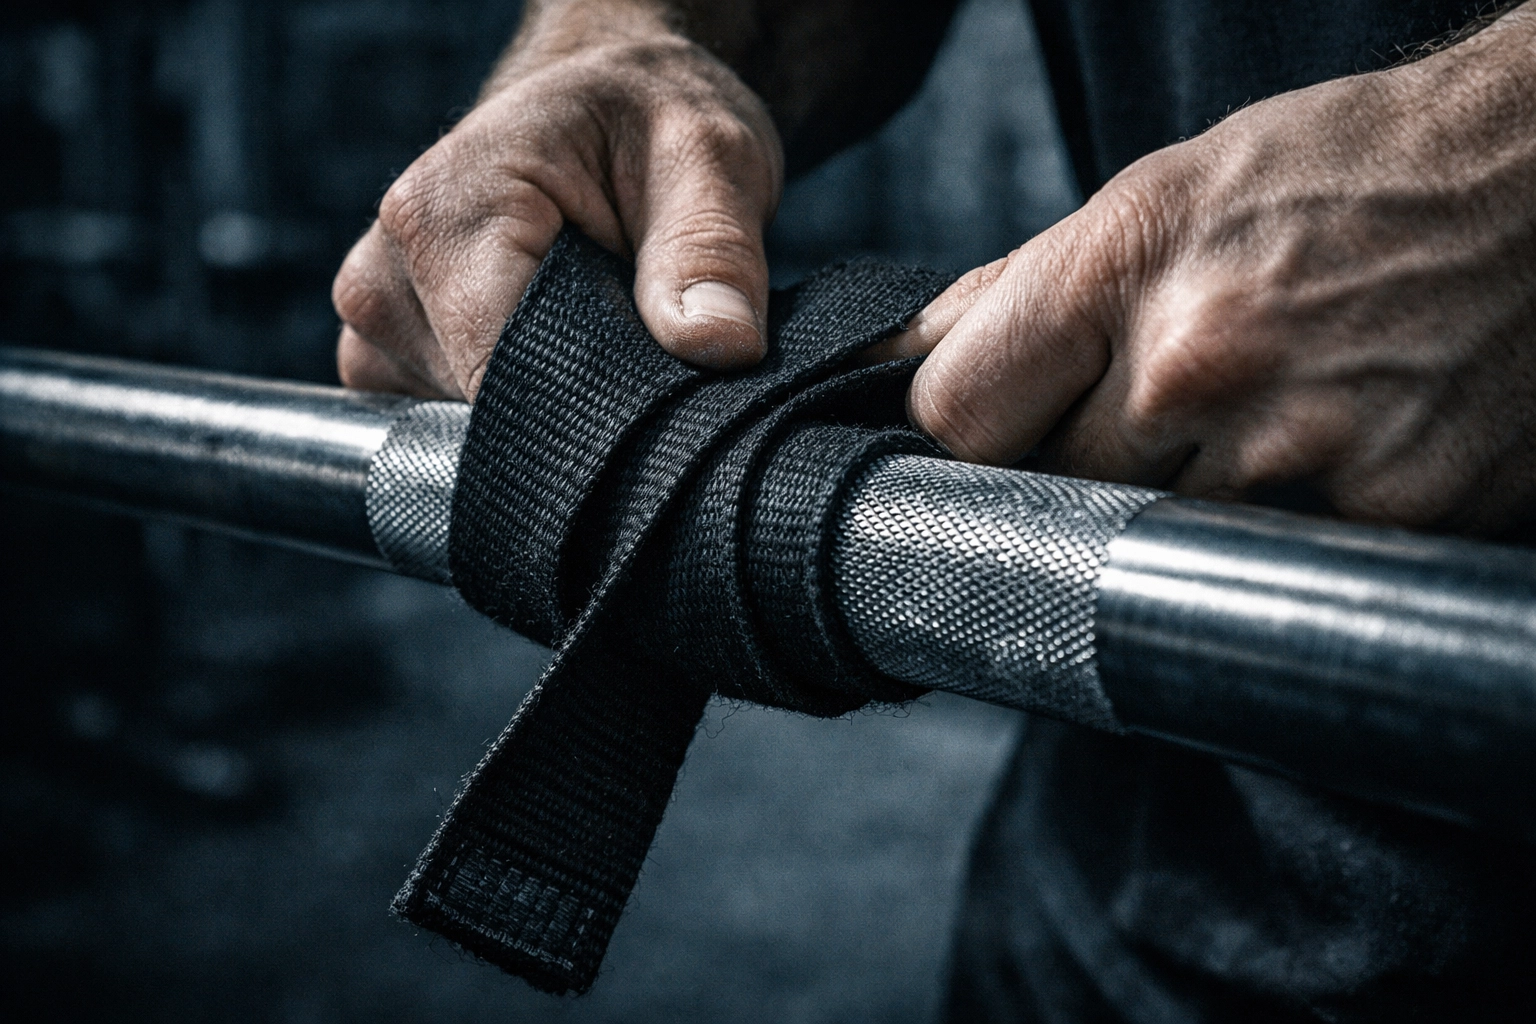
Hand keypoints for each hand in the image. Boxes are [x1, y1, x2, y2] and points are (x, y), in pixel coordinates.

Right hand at [332, 2, 781, 399]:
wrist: (604, 106)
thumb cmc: (650, 122)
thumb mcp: (710, 158)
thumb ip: (711, 253)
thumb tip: (720, 347)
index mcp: (442, 211)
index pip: (500, 370)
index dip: (592, 410)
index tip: (664, 410)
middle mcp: (385, 271)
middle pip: (483, 409)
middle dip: (579, 407)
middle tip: (651, 350)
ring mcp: (376, 321)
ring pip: (465, 429)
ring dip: (551, 407)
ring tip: (604, 331)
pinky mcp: (386, 358)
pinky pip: (444, 427)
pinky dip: (519, 411)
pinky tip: (562, 353)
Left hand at [885, 8, 1535, 533]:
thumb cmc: (1344, 175)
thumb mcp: (1168, 192)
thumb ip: (1025, 290)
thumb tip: (896, 364)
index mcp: (1125, 266)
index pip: (952, 414)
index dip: (956, 438)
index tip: (986, 437)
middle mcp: (1198, 361)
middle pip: (1045, 494)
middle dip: (1069, 474)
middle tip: (1141, 425)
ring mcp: (1294, 450)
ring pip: (1148, 545)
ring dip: (1173, 509)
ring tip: (1247, 428)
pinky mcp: (1385, 515)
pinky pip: (1263, 565)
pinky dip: (1271, 532)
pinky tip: (1318, 456)